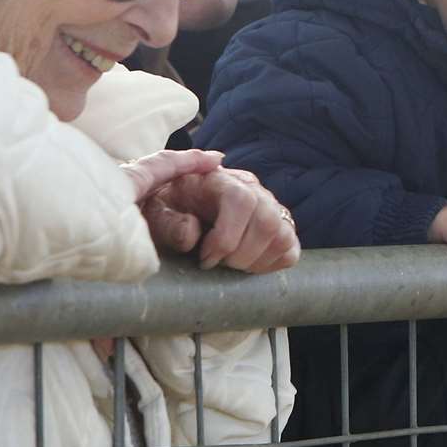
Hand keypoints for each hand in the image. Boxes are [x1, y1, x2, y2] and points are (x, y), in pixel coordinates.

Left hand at [125, 150, 299, 273]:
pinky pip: (290, 250)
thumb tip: (192, 234)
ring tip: (229, 266)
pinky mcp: (280, 228)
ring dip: (256, 261)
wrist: (177, 209)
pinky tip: (246, 266)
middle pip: (267, 220)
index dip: (227, 236)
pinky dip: (270, 265)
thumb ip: (168, 222)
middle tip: (217, 265)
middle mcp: (253, 189)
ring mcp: (270, 208)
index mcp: (221, 180)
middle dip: (241, 254)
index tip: (206, 258)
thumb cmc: (166, 211)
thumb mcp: (156, 213)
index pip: (241, 200)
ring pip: (282, 236)